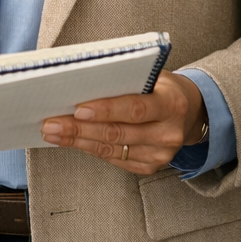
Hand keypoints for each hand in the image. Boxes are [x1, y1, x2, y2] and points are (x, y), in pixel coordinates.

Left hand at [40, 71, 205, 175]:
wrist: (189, 112)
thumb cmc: (161, 87)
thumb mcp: (151, 75)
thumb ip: (123, 79)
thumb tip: (81, 81)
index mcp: (171, 104)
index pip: (134, 108)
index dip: (105, 110)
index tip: (77, 109)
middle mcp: (168, 133)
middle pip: (117, 133)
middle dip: (79, 129)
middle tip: (52, 123)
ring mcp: (161, 154)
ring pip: (112, 149)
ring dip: (78, 141)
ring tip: (54, 132)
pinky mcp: (151, 166)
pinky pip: (115, 158)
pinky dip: (91, 149)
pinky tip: (73, 141)